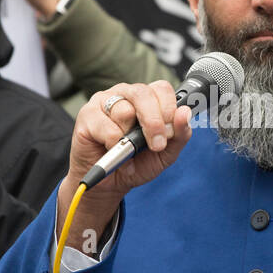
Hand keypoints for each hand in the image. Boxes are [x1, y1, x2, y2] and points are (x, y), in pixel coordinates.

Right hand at [56, 81, 190, 249]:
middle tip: (156, 144)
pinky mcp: (87, 114)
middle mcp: (125, 95)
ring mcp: (104, 101)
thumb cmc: (136, 163)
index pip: (161, 88)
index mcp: (147, 99)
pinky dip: (113, 143)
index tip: (169, 133)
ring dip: (129, 136)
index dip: (168, 108)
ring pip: (124, 110)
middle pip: (143, 93)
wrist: (110, 184)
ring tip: (128, 150)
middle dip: (154, 122)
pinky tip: (112, 149)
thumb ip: (179, 134)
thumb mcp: (165, 153)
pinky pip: (106, 126)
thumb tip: (185, 113)